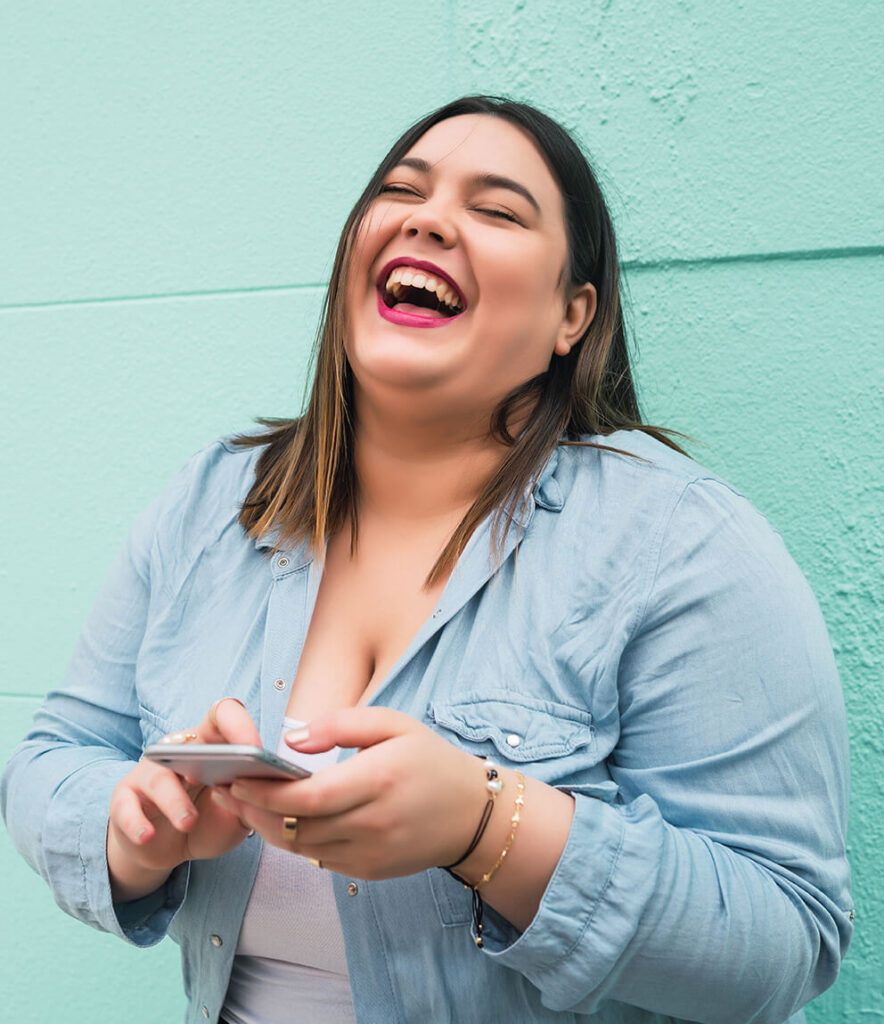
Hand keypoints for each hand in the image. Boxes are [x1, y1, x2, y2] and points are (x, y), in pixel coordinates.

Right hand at [107, 698, 260, 900]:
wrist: (168, 849)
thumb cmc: (208, 821)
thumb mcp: (236, 816)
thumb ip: (249, 802)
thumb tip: (263, 793)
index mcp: (210, 744)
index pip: (223, 716)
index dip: (239, 726)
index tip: (256, 750)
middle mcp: (177, 751)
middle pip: (190, 742)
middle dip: (208, 757)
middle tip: (227, 779)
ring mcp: (148, 774)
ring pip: (159, 778)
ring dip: (175, 801)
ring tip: (188, 821)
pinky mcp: (124, 800)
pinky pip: (125, 808)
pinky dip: (136, 823)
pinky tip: (147, 836)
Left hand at [212, 707, 489, 879]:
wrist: (473, 815)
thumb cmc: (431, 761)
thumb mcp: (394, 724)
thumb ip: (340, 725)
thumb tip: (291, 740)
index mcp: (376, 781)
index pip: (305, 796)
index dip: (264, 792)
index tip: (235, 776)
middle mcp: (371, 823)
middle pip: (294, 828)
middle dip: (252, 811)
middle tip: (224, 791)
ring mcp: (370, 853)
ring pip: (301, 848)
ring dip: (267, 829)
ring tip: (243, 805)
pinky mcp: (369, 870)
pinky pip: (319, 859)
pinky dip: (295, 841)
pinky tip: (280, 820)